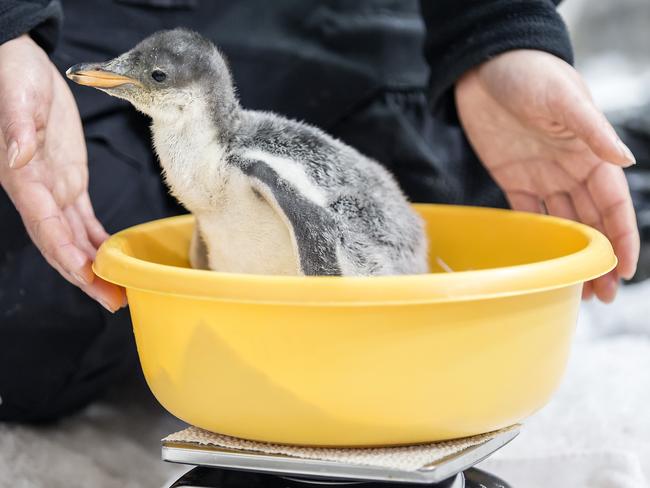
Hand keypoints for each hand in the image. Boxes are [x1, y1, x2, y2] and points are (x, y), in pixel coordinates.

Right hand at [0, 35, 125, 311]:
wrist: (20, 64)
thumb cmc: (13, 78)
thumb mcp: (17, 98)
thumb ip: (17, 130)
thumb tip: (17, 160)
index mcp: (24, 179)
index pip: (46, 226)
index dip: (66, 254)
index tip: (89, 277)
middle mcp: (38, 192)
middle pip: (62, 244)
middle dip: (86, 275)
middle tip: (114, 302)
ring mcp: (54, 188)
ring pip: (75, 238)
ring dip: (95, 266)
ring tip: (119, 291)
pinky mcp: (69, 179)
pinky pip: (83, 219)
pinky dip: (97, 240)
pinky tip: (111, 257)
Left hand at [455, 50, 639, 302]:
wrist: (485, 67)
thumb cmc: (529, 73)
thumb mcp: (563, 98)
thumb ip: (592, 131)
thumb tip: (626, 162)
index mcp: (589, 153)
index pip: (612, 203)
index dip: (621, 237)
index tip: (623, 271)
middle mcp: (570, 169)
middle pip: (590, 221)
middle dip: (598, 258)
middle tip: (601, 296)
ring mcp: (542, 176)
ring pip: (562, 223)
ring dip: (571, 254)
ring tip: (576, 289)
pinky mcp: (512, 178)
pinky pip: (527, 213)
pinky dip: (537, 237)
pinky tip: (543, 260)